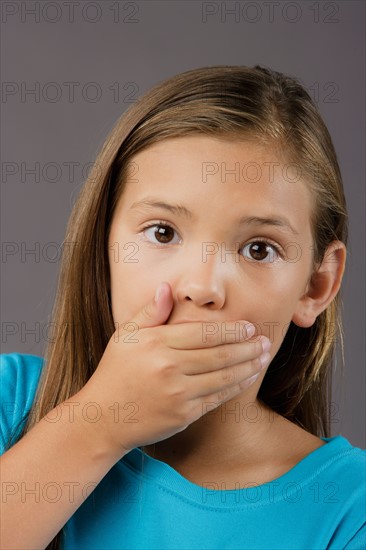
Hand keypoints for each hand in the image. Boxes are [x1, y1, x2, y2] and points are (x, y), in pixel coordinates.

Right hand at [77, 282, 270, 457]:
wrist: (102, 418)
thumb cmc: (115, 372)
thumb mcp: (125, 335)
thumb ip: (150, 312)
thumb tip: (168, 288)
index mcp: (157, 344)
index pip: (204, 333)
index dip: (232, 330)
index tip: (249, 327)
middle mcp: (169, 368)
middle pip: (220, 354)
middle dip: (248, 347)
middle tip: (265, 341)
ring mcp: (178, 394)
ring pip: (224, 377)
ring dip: (249, 366)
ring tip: (264, 358)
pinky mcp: (184, 415)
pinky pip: (217, 398)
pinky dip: (237, 387)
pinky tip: (248, 378)